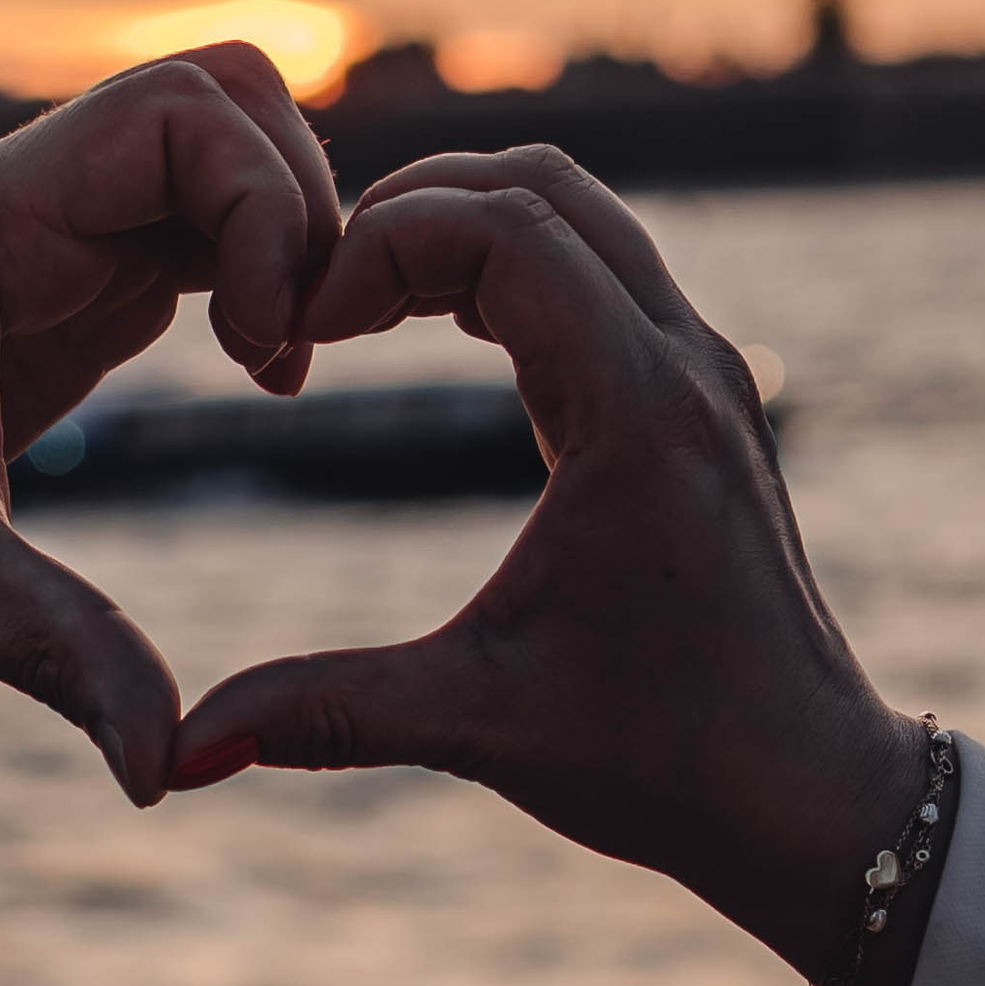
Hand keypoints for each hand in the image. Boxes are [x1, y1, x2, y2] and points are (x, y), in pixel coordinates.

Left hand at [0, 46, 340, 804]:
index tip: (268, 347)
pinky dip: (261, 267)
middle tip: (295, 350)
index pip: (178, 115)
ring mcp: (54, 225)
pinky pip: (202, 213)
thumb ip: (60, 654)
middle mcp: (25, 196)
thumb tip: (168, 774)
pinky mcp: (74, 270)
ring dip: (286, 232)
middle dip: (298, 204)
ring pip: (222, 144)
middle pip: (222, 97)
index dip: (264, 205)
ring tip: (281, 364)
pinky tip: (263, 370)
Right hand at [167, 147, 925, 977]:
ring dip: (465, 230)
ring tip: (364, 306)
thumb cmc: (664, 760)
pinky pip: (603, 271)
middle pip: (542, 189)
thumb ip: (324, 713)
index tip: (305, 329)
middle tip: (319, 299)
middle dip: (412, 213)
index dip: (380, 246)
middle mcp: (686, 364)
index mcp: (637, 412)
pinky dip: (512, 268)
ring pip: (581, 215)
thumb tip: (175, 756)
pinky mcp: (703, 398)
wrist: (809, 796)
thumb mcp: (479, 724)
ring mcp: (705, 372)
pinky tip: (437, 335)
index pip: (503, 228)